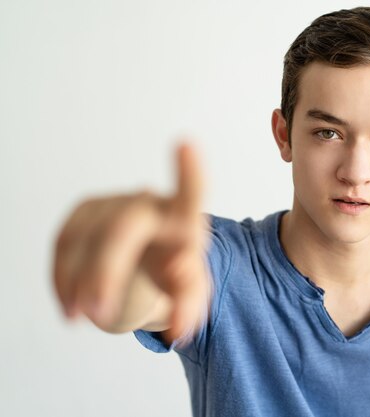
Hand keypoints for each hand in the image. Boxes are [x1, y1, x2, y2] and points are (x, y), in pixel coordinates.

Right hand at [53, 142, 209, 343]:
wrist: (152, 258)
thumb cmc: (176, 271)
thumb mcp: (190, 294)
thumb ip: (189, 304)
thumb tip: (178, 313)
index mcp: (184, 218)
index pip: (192, 191)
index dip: (189, 171)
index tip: (186, 145)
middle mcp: (148, 202)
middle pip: (123, 227)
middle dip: (105, 271)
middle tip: (98, 313)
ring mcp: (113, 203)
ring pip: (85, 237)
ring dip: (76, 281)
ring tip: (80, 318)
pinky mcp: (85, 212)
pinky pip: (65, 242)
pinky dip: (62, 276)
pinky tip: (69, 304)